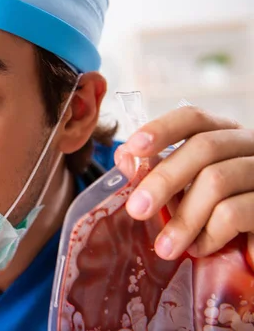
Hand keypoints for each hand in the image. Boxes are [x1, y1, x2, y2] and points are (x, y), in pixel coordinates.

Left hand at [114, 106, 253, 262]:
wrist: (253, 239)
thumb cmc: (219, 209)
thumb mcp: (189, 186)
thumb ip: (160, 170)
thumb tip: (124, 160)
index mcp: (224, 134)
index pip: (193, 118)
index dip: (161, 129)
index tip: (133, 147)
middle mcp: (248, 145)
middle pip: (203, 148)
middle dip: (163, 180)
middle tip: (137, 209)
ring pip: (218, 181)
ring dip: (184, 218)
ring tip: (165, 247)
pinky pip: (235, 213)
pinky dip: (210, 234)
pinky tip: (198, 248)